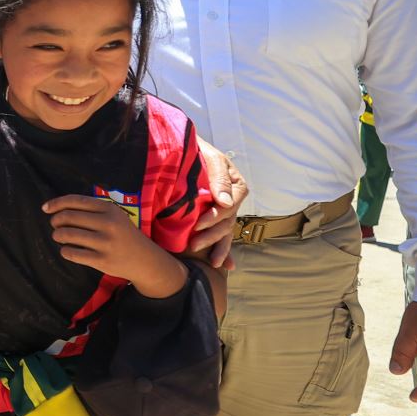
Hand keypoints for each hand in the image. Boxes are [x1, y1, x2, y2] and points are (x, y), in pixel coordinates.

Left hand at [44, 194, 186, 296]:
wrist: (144, 260)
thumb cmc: (122, 235)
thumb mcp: (113, 216)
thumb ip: (90, 210)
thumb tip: (55, 208)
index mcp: (109, 209)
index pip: (76, 201)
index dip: (56, 203)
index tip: (45, 208)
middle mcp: (108, 224)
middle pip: (68, 217)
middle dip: (56, 221)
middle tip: (55, 225)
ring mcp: (105, 243)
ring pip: (67, 235)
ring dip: (58, 236)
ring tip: (60, 237)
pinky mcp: (102, 260)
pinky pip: (71, 253)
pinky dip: (64, 251)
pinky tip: (67, 250)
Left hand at [190, 141, 248, 269]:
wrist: (181, 149)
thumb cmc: (196, 150)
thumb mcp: (210, 158)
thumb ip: (219, 178)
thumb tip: (226, 203)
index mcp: (235, 185)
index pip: (230, 205)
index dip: (215, 216)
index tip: (198, 223)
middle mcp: (232, 200)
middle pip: (227, 221)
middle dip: (212, 235)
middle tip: (194, 244)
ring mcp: (223, 210)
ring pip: (225, 232)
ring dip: (218, 247)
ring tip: (211, 262)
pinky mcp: (212, 217)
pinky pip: (222, 235)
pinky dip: (224, 250)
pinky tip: (226, 265)